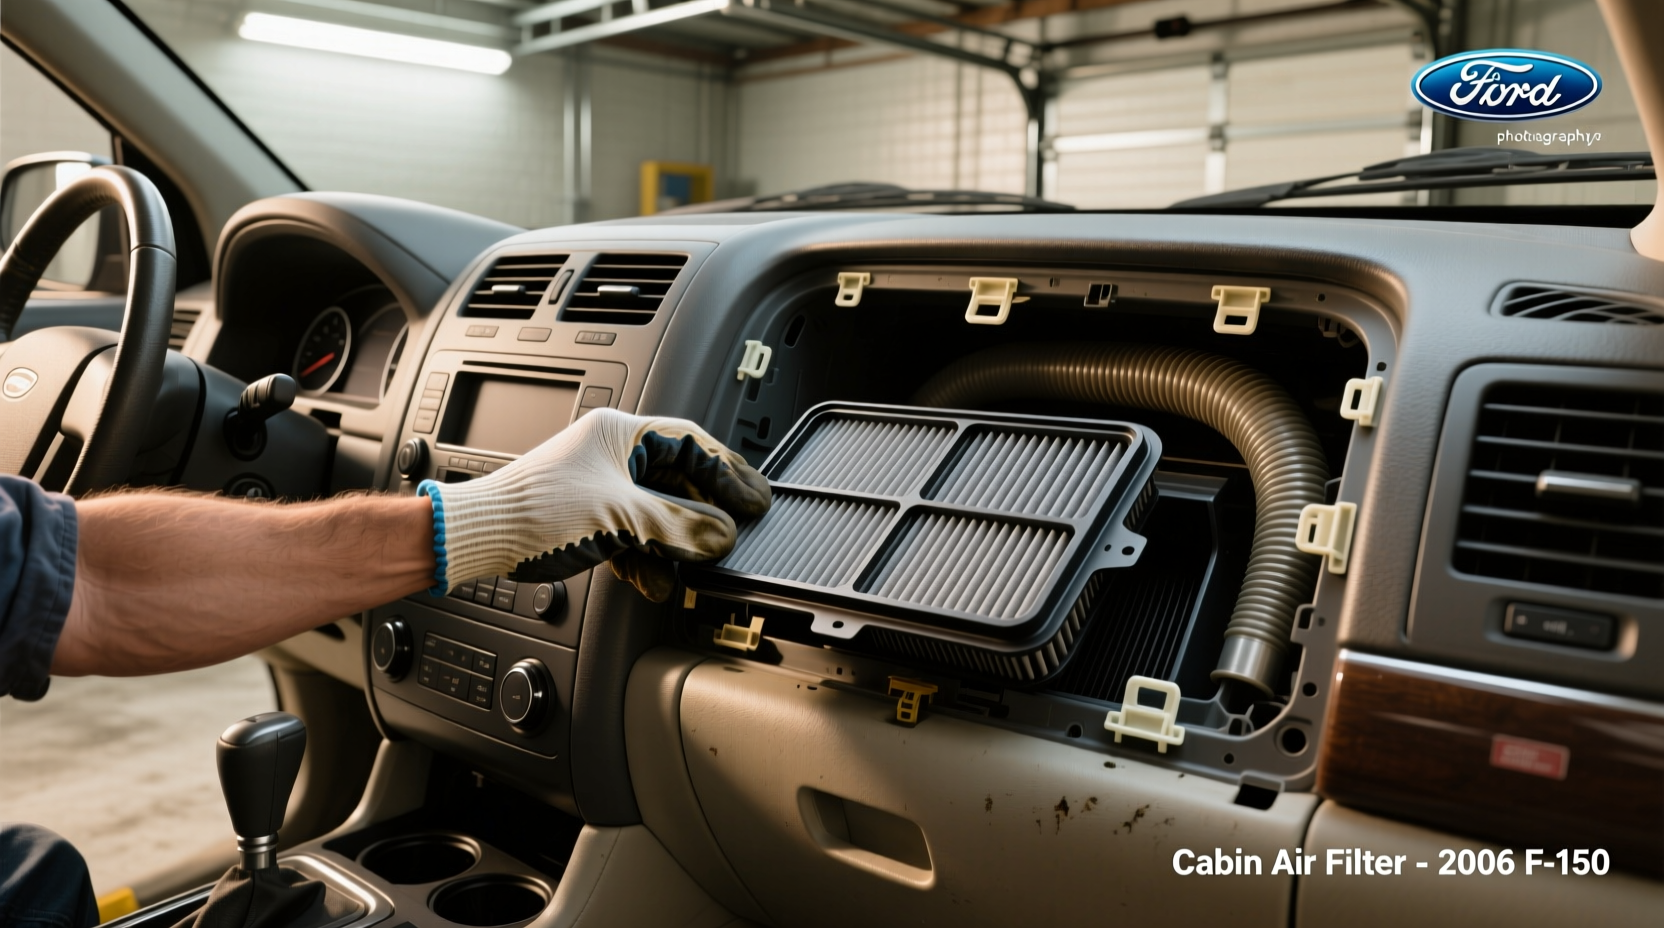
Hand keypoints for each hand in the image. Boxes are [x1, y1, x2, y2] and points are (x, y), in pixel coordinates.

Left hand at [419, 408, 769, 601]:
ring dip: (677, 540)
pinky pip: (634, 535)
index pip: (692, 443)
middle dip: (705, 512)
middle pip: (678, 480)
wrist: (480, 537)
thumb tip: (721, 535)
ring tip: (699, 561)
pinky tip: (659, 578)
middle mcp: (611, 455)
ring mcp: (600, 488)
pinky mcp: (588, 520)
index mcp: (619, 432)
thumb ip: (678, 526)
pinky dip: (649, 557)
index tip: (754, 500)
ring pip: (658, 512)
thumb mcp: (620, 517)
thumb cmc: (532, 510)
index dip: (729, 471)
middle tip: (734, 532)